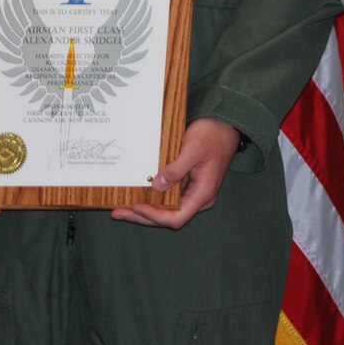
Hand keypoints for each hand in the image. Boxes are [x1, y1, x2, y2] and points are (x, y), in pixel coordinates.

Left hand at [114, 118, 240, 228]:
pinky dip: (152, 199)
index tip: (136, 206)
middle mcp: (198, 198)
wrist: (225, 126)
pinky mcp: (187, 185)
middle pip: (168, 217)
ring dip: (145, 210)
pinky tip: (136, 196)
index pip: (177, 217)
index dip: (154, 216)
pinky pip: (168, 198)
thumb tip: (157, 186)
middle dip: (143, 217)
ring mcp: (193, 192)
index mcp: (203, 193)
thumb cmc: (212, 136)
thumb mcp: (193, 149)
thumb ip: (176, 169)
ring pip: (167, 210)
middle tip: (118, 213)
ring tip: (121, 210)